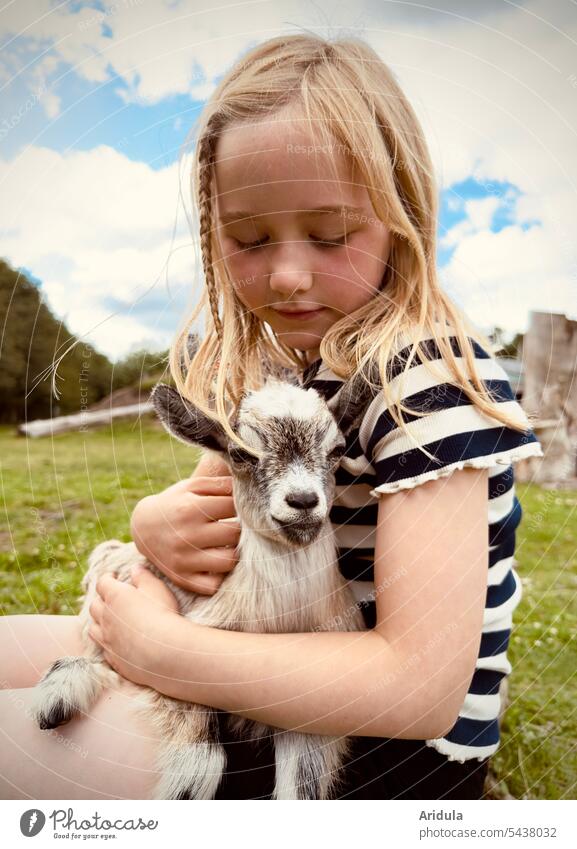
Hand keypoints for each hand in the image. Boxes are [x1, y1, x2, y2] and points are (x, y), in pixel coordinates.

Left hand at [88, 564, 181, 686]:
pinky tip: (116, 642)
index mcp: (115, 596)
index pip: (103, 583)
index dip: (108, 578)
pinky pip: (104, 648)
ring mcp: (107, 640)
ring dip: (99, 622)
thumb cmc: (162, 615)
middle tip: (110, 598)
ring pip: (94, 628)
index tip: (114, 576)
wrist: (164, 653)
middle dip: (101, 600)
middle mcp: (106, 617)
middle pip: (94, 606)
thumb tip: (135, 568)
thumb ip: (144, 577)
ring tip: (108, 620)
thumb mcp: (157, 588)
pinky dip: (107, 642)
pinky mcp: (113, 658)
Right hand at [130, 474, 240, 595]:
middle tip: (236, 527)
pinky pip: (212, 585)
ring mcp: (184, 559)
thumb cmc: (175, 503)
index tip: (240, 508)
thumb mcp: (192, 486)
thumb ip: (219, 484)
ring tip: (228, 545)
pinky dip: (219, 576)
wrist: (142, 527)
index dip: (242, 506)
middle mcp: (187, 535)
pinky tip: (217, 563)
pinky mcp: (182, 577)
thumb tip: (246, 487)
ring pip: (229, 561)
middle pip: (234, 534)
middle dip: (240, 529)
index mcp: (191, 508)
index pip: (234, 507)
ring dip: (234, 553)